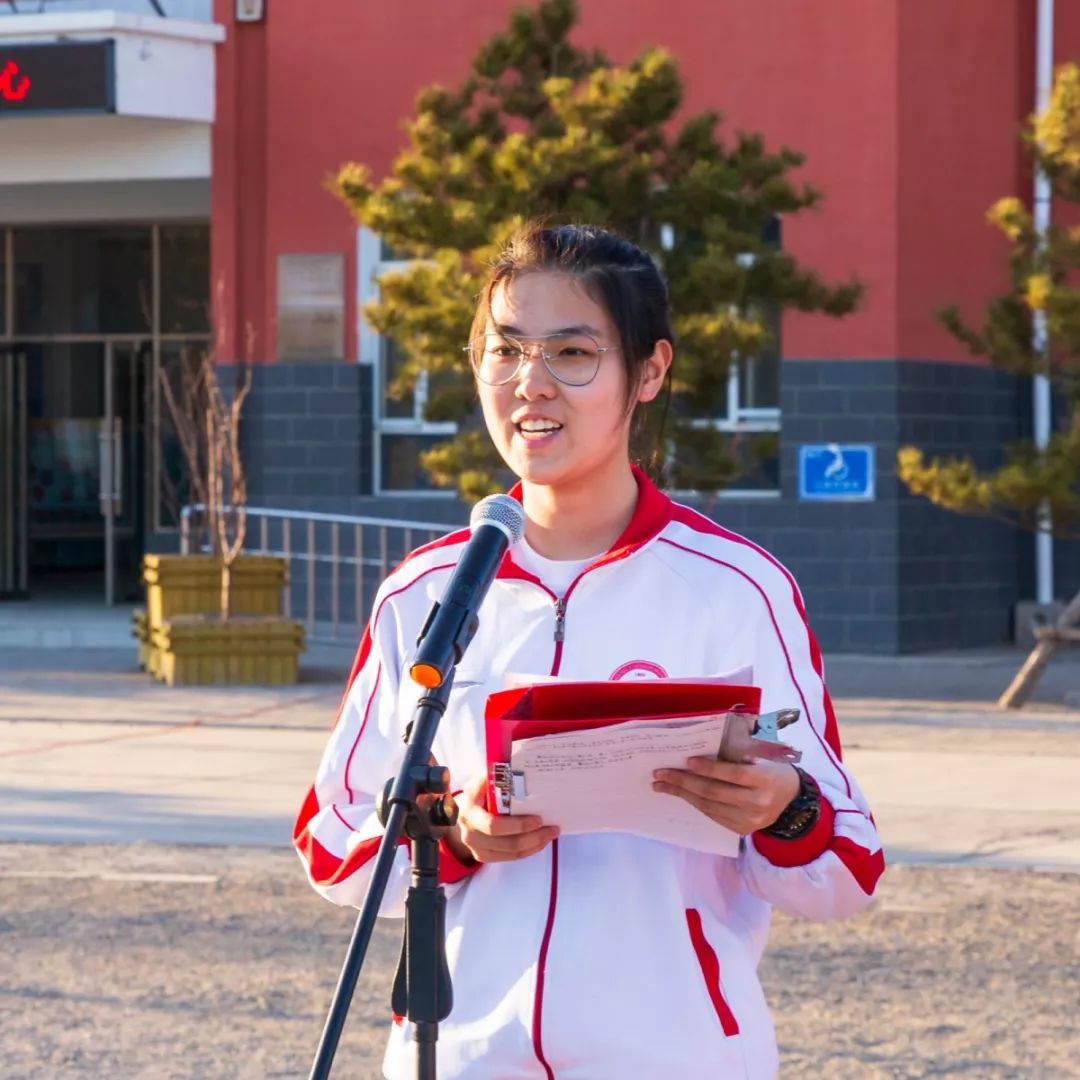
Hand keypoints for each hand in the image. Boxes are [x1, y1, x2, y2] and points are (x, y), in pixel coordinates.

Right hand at [443, 774, 559, 864]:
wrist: (459, 810)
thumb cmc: (477, 791)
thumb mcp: (482, 779)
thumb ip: (498, 774)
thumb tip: (523, 758)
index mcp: (470, 810)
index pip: (494, 825)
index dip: (518, 825)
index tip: (539, 819)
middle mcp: (470, 833)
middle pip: (507, 843)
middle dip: (534, 837)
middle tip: (553, 828)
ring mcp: (476, 848)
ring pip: (511, 853)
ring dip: (535, 845)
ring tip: (551, 834)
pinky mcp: (483, 856)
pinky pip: (510, 858)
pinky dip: (528, 851)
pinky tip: (540, 841)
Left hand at [652, 758, 800, 835]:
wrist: (792, 801)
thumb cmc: (774, 769)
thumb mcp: (766, 755)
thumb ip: (743, 747)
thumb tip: (712, 736)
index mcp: (765, 780)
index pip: (734, 774)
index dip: (710, 768)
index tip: (688, 761)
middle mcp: (757, 803)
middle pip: (714, 792)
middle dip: (683, 782)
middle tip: (661, 773)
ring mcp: (749, 820)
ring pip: (709, 806)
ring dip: (682, 794)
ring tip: (662, 784)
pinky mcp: (741, 830)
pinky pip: (712, 815)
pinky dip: (694, 803)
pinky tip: (680, 794)